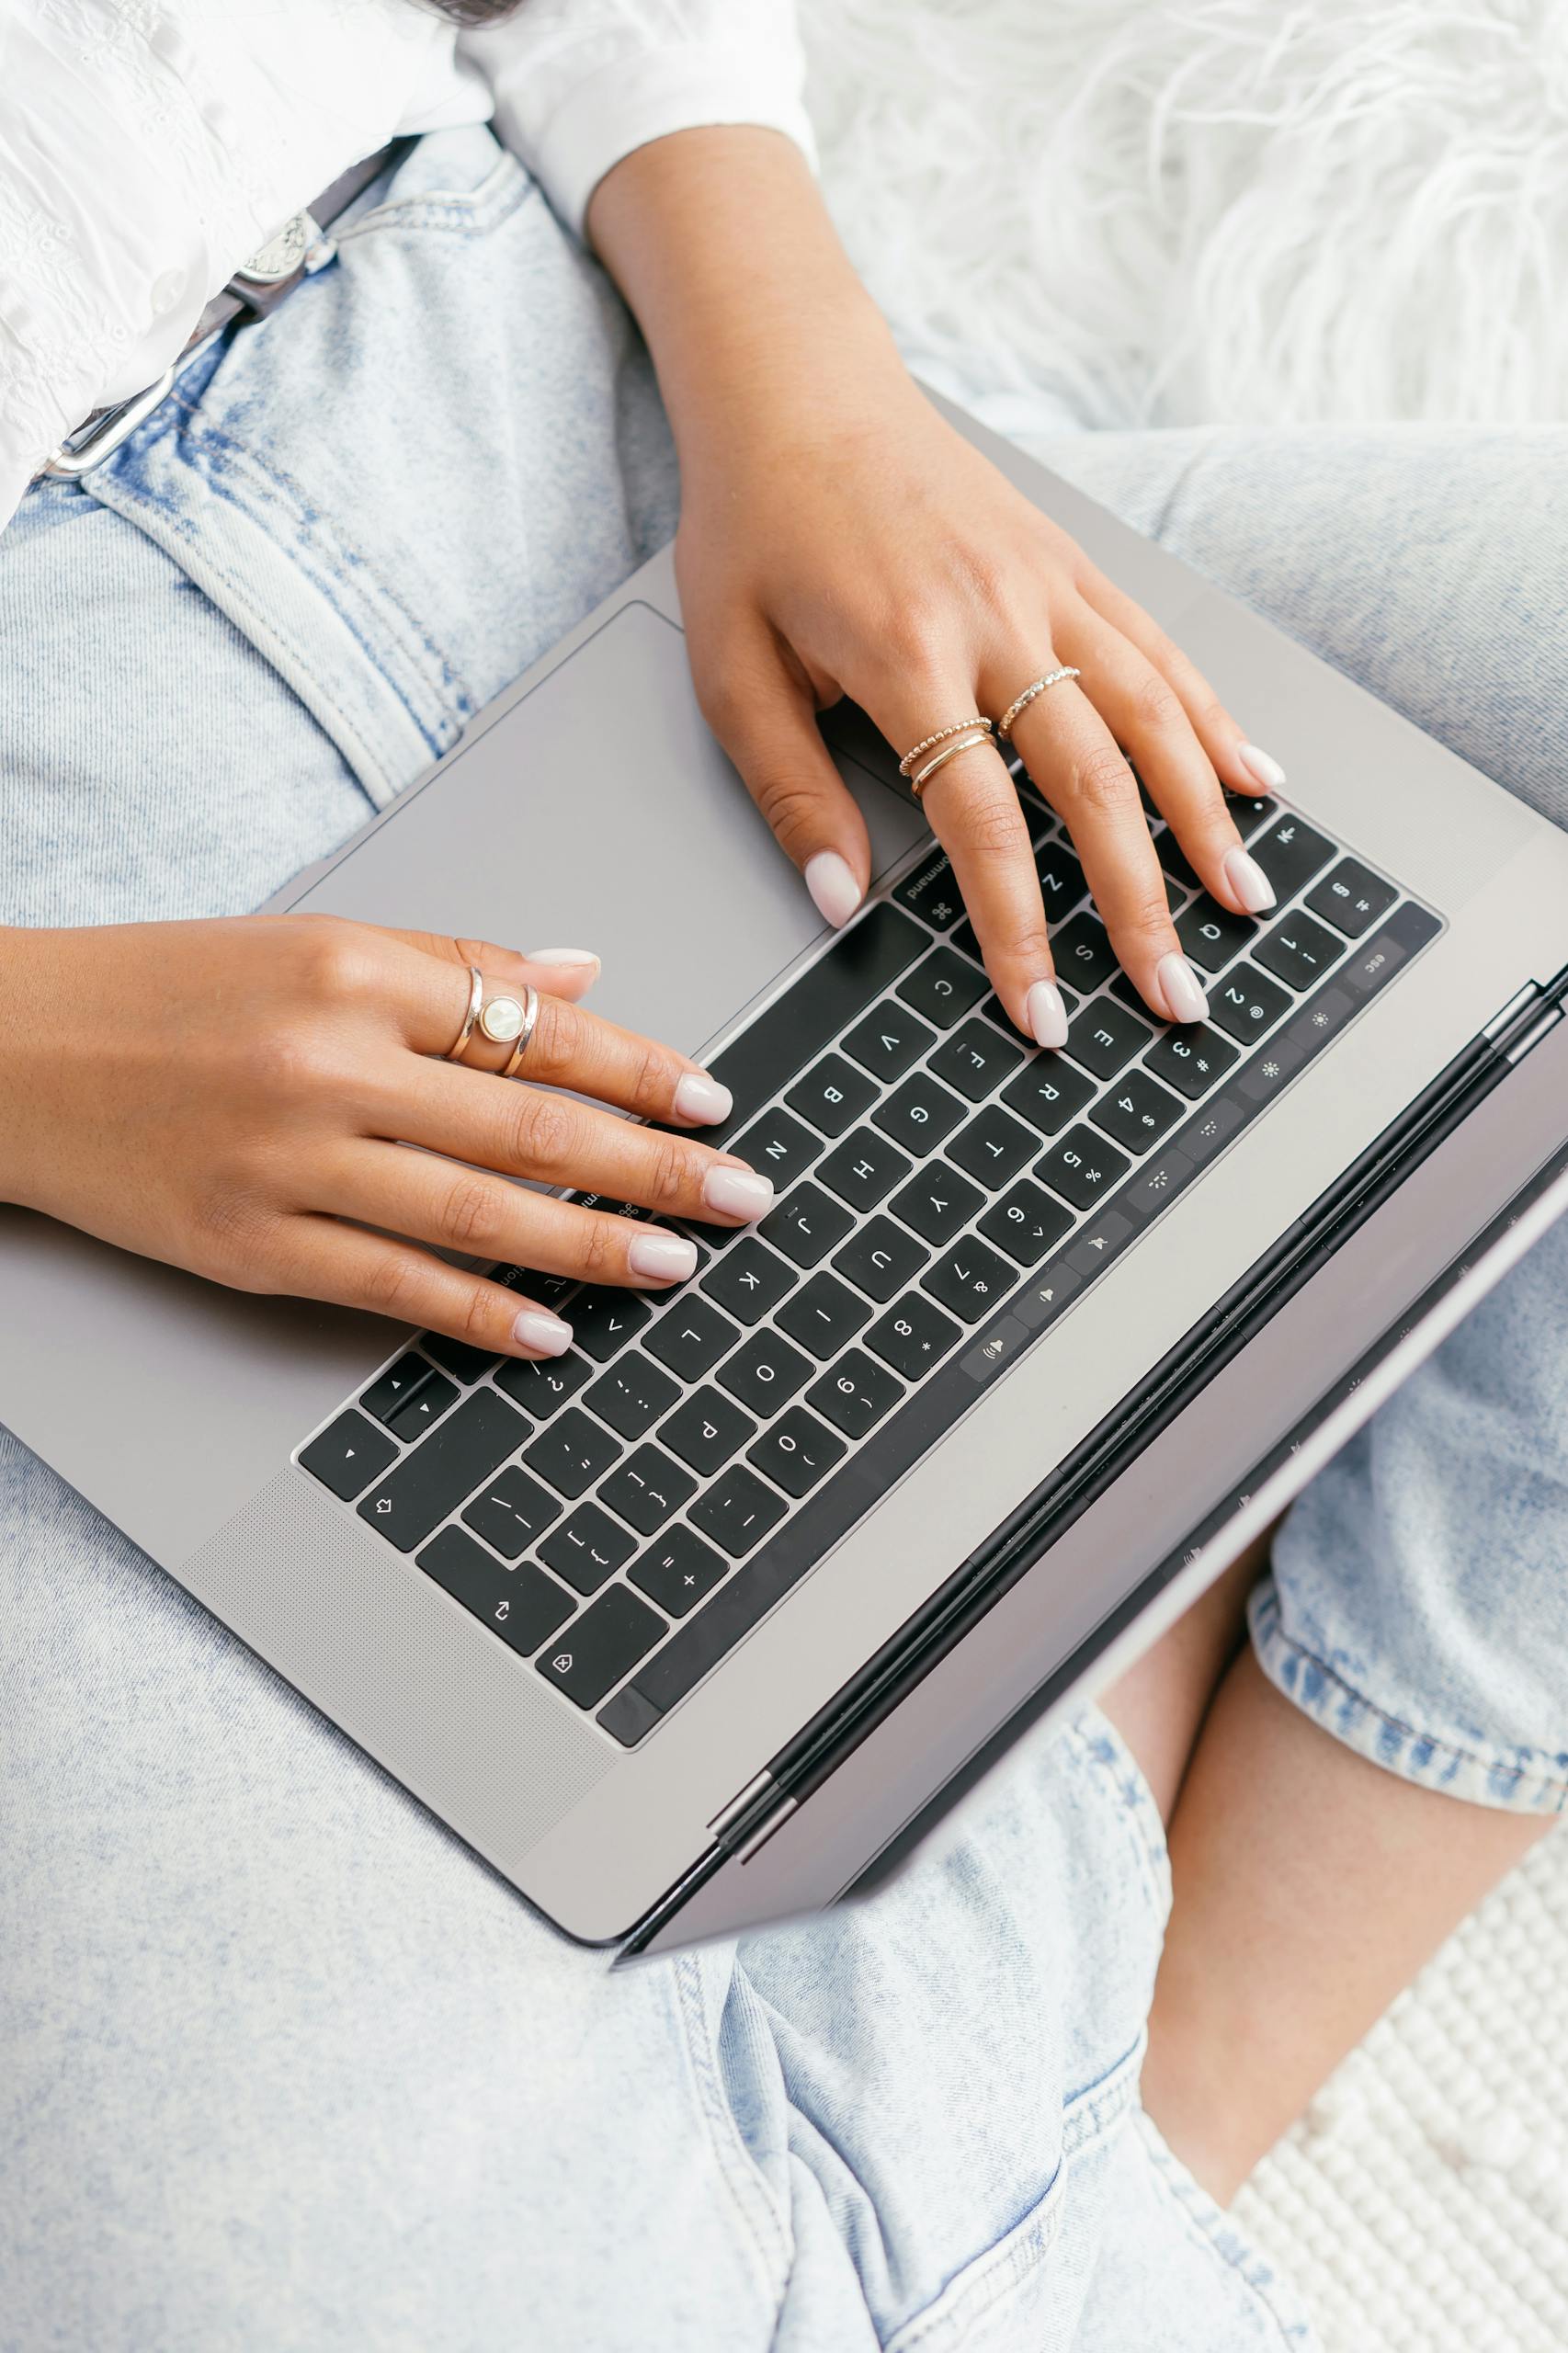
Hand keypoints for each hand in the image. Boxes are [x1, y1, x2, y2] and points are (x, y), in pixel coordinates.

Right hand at [0, 917, 772, 1356]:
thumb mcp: (313, 940)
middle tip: (743, 1197)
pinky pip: (392, 1287)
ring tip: (677, 1265)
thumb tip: (583, 978)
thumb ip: (455, 962)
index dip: (641, 1069)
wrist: (10, 1051)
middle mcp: (332, 1063)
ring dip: (593, 1244)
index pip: (537, 1028)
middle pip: (532, 1125)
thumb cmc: (169, 989)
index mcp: (357, 972)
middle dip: (656, 1166)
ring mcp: (290, 1162)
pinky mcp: (249, 1245)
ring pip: (478, 1214)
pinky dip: (481, 1313)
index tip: (713, 1099)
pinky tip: (554, 1331)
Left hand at [591, 130, 1284, 1039]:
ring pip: (1155, 715)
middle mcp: (997, 617)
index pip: (981, 822)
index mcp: (905, 653)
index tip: (1043, 1014)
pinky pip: (1161, 649)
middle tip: (1173, 995)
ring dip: (1205, 821)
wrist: (794, 386)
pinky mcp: (1074, 560)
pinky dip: (1214, 720)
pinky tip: (1254, 782)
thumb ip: (790, 791)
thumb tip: (842, 904)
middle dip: (1141, 903)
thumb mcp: (730, 669)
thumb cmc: (752, 530)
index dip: (1019, 930)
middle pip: (1093, 783)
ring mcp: (1049, 583)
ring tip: (1242, 906)